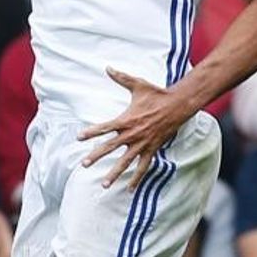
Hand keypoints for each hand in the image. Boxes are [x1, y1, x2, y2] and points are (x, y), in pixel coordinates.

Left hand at [79, 68, 189, 189]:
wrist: (178, 105)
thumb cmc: (157, 95)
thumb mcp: (138, 85)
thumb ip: (121, 77)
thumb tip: (107, 67)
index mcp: (126, 120)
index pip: (104, 128)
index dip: (91, 132)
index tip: (79, 137)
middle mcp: (132, 134)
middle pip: (110, 147)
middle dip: (96, 156)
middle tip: (84, 164)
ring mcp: (142, 144)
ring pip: (125, 162)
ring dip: (114, 174)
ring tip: (103, 185)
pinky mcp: (152, 150)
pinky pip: (143, 167)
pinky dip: (136, 178)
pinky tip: (129, 189)